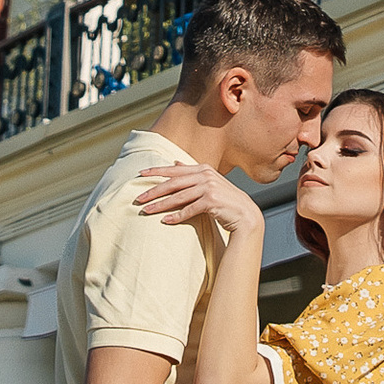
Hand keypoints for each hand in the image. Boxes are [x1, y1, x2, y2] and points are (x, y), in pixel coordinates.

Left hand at [132, 162, 264, 240]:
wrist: (245, 215)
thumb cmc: (225, 200)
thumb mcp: (209, 182)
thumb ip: (192, 173)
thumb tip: (174, 163)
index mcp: (203, 168)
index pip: (174, 170)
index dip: (156, 171)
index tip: (140, 174)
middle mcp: (205, 175)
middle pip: (173, 183)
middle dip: (153, 191)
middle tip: (138, 198)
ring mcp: (209, 187)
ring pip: (178, 197)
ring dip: (160, 205)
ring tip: (146, 211)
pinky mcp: (211, 201)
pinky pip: (189, 209)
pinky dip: (176, 216)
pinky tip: (165, 221)